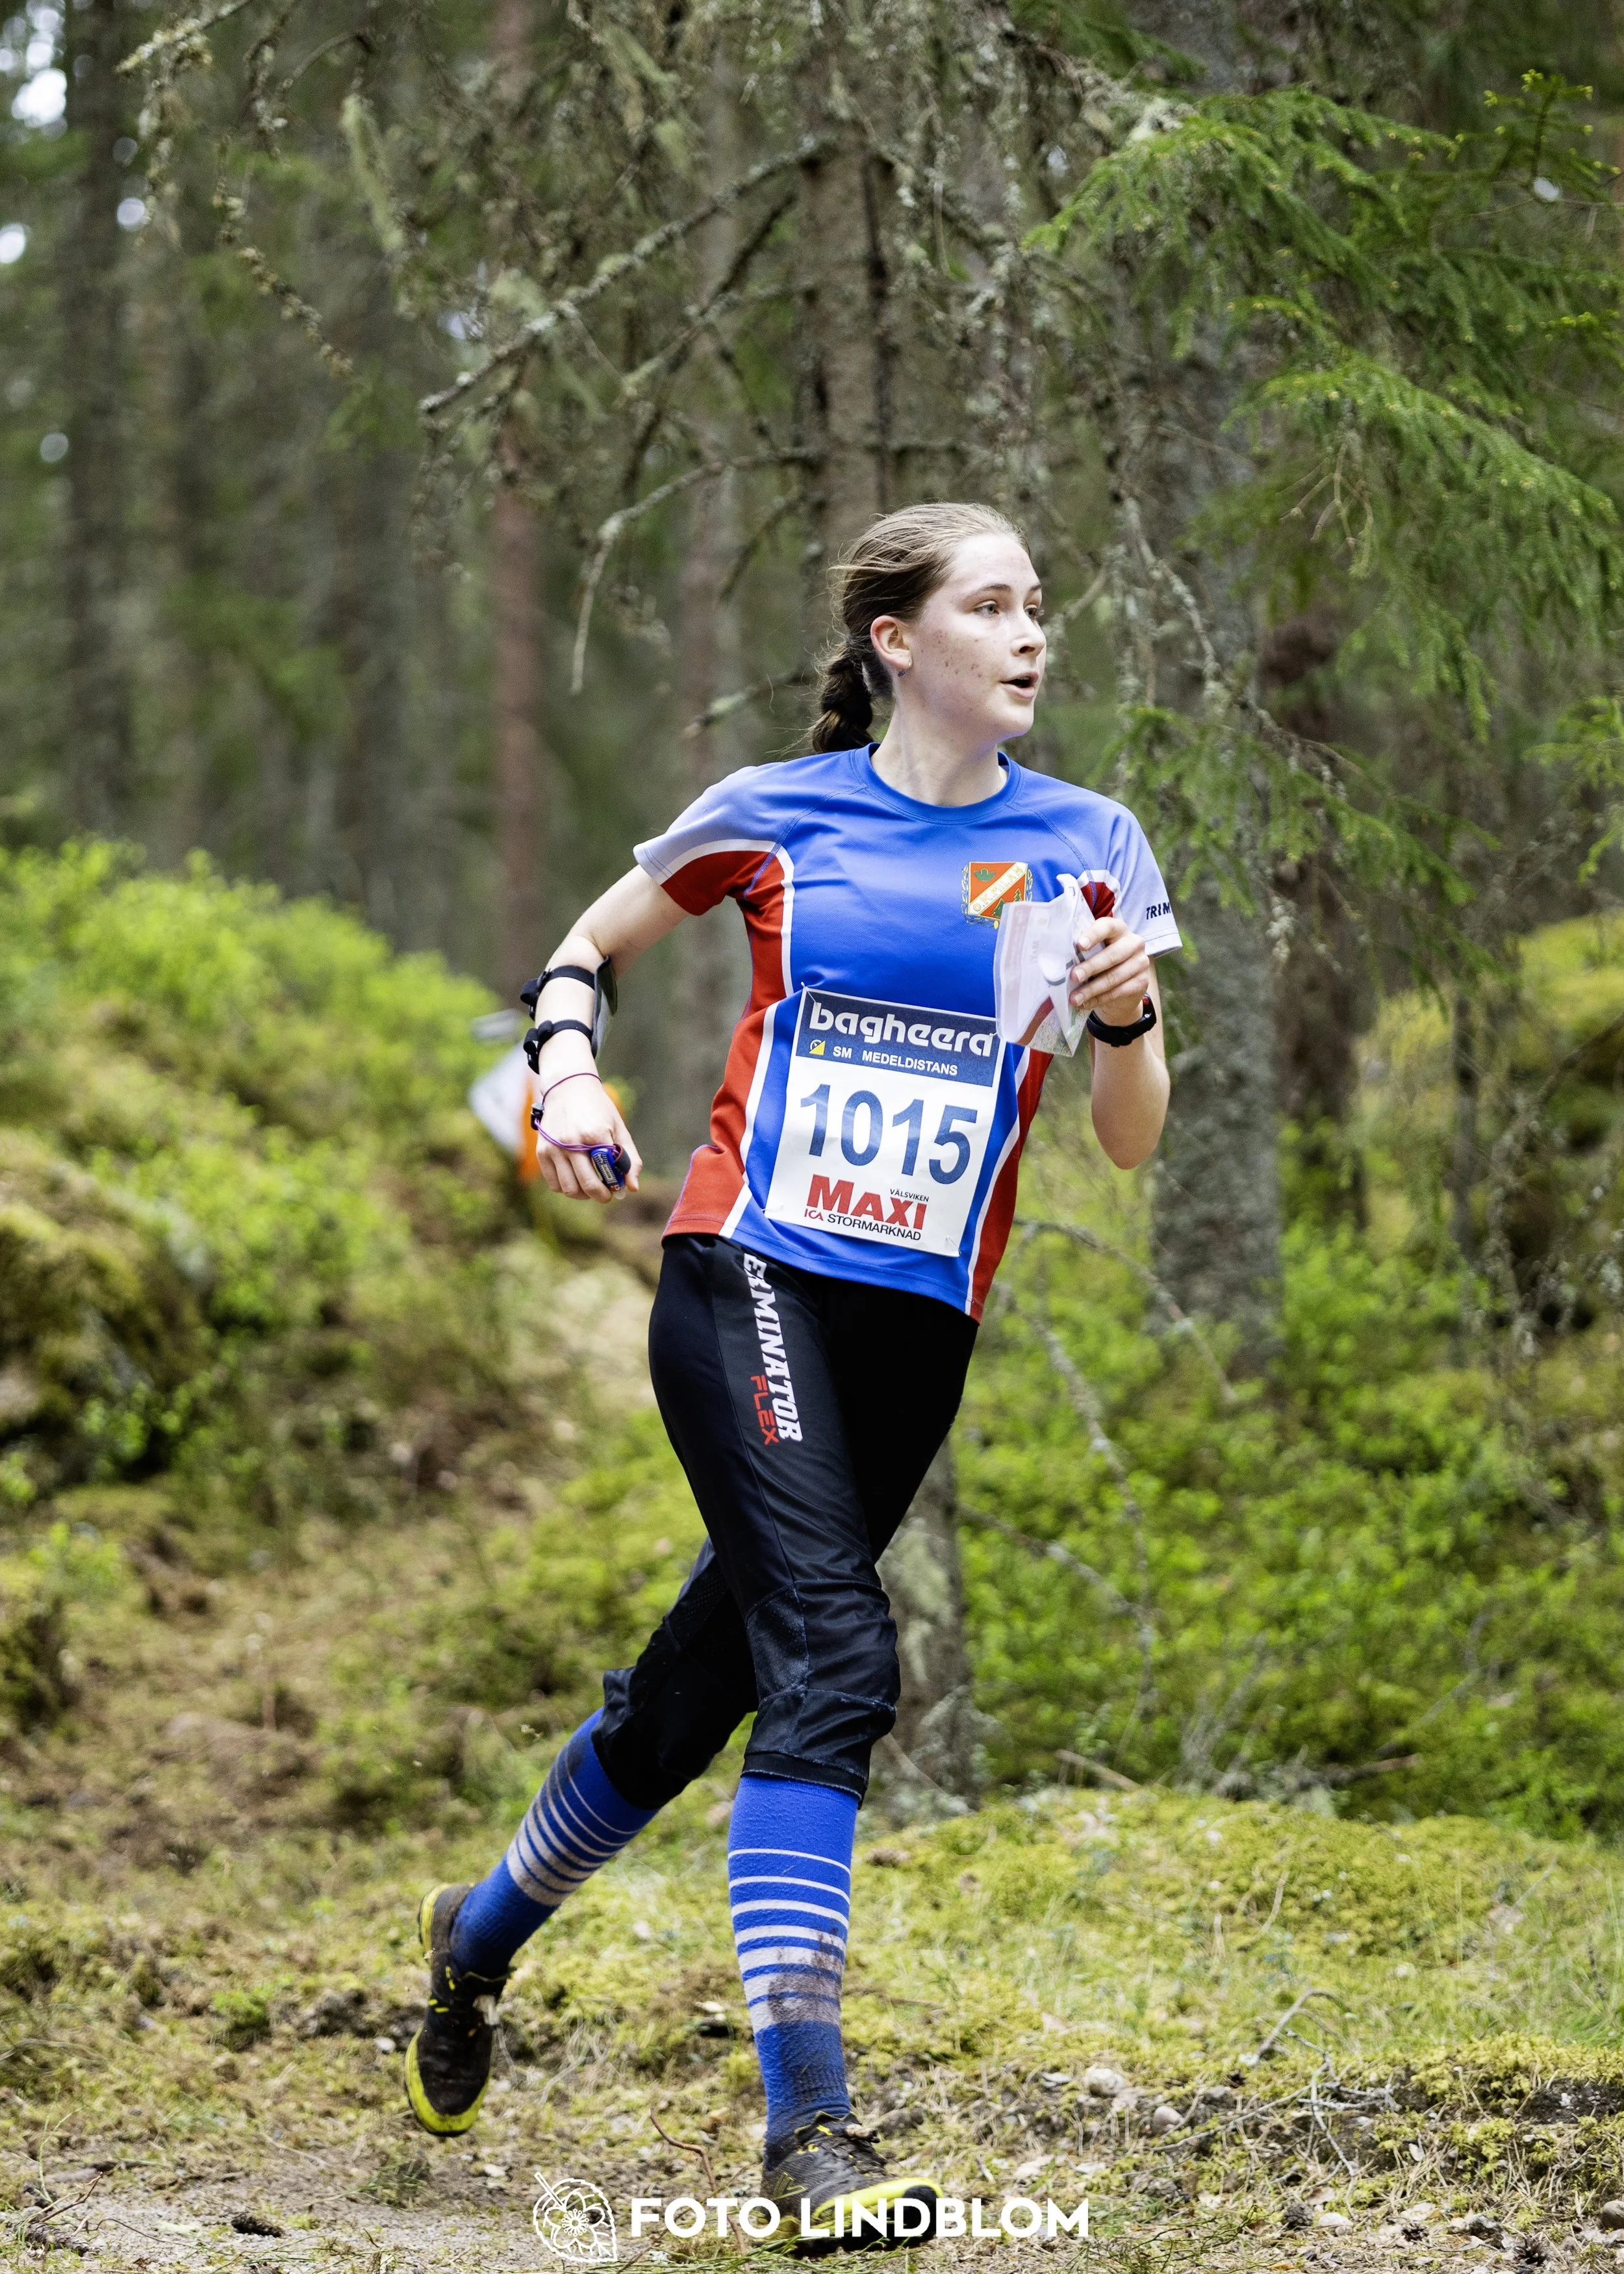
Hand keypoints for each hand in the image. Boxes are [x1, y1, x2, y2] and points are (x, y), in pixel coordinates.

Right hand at [533, 1070, 643, 1202]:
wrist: (568, 1088)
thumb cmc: (598, 1110)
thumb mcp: (619, 1128)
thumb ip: (629, 1158)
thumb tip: (633, 1188)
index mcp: (595, 1135)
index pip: (608, 1173)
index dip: (614, 1186)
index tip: (617, 1187)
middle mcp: (572, 1142)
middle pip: (588, 1186)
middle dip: (601, 1196)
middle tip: (606, 1194)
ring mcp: (554, 1148)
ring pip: (569, 1189)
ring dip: (583, 1195)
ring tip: (590, 1188)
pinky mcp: (542, 1152)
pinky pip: (554, 1183)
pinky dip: (566, 1188)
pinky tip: (575, 1180)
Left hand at [1067, 914, 1151, 1024]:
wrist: (1122, 986)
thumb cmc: (1102, 962)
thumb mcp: (1094, 951)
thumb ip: (1083, 950)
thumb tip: (1059, 959)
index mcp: (1119, 929)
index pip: (1108, 926)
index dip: (1093, 935)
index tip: (1079, 945)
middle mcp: (1134, 943)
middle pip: (1112, 955)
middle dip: (1091, 967)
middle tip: (1074, 976)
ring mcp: (1140, 963)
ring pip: (1114, 977)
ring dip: (1091, 989)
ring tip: (1074, 998)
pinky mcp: (1142, 982)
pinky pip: (1118, 992)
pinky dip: (1098, 999)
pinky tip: (1085, 1003)